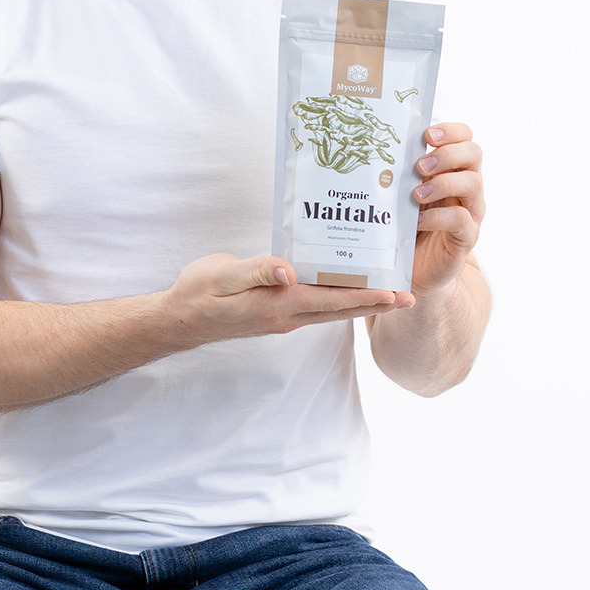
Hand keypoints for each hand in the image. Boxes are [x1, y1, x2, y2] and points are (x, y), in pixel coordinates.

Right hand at [166, 253, 410, 341]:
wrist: (180, 318)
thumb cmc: (199, 292)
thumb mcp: (222, 275)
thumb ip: (256, 271)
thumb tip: (289, 271)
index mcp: (278, 305)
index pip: (331, 301)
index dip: (365, 298)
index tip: (395, 294)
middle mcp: (286, 316)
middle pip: (339, 310)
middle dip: (375, 304)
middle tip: (409, 297)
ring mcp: (282, 317)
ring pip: (330, 311)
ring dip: (360, 303)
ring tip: (389, 294)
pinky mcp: (276, 312)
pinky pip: (315, 307)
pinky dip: (338, 299)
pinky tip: (345, 288)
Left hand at [409, 122, 483, 299]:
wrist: (416, 270)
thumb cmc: (407, 225)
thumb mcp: (403, 194)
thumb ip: (400, 172)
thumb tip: (374, 146)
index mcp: (453, 169)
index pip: (465, 137)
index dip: (451, 131)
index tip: (427, 135)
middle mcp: (467, 187)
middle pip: (474, 153)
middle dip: (447, 154)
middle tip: (420, 166)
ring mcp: (471, 211)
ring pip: (473, 183)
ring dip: (442, 183)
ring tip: (416, 194)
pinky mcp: (466, 238)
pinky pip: (462, 220)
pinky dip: (438, 217)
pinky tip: (417, 221)